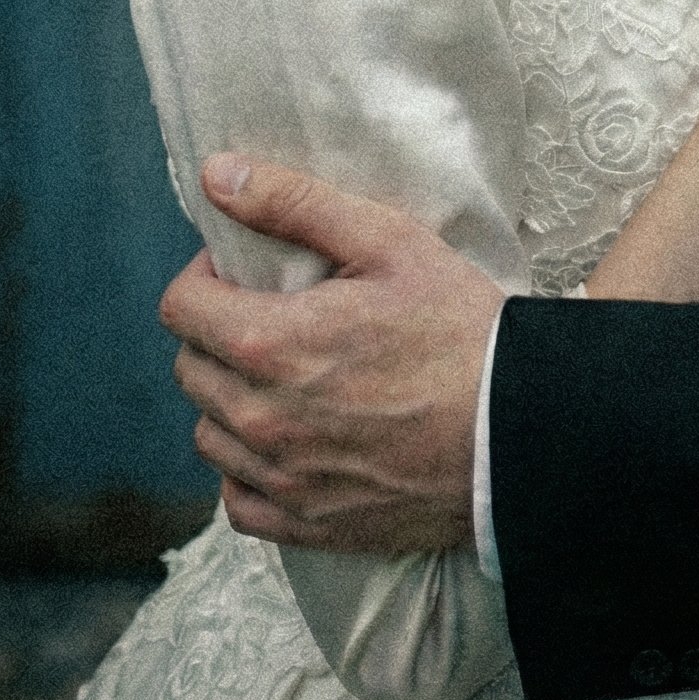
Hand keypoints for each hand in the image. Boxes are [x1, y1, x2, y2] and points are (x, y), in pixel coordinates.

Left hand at [159, 163, 504, 551]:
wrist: (518, 431)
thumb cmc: (461, 330)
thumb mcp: (388, 241)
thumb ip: (295, 203)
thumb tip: (218, 174)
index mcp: (269, 344)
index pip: (180, 308)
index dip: (205, 277)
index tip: (244, 274)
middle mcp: (260, 419)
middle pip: (189, 369)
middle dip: (217, 333)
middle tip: (272, 318)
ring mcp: (281, 479)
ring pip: (209, 434)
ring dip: (230, 401)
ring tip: (284, 379)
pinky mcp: (307, 524)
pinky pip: (237, 501)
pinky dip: (248, 471)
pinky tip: (289, 442)